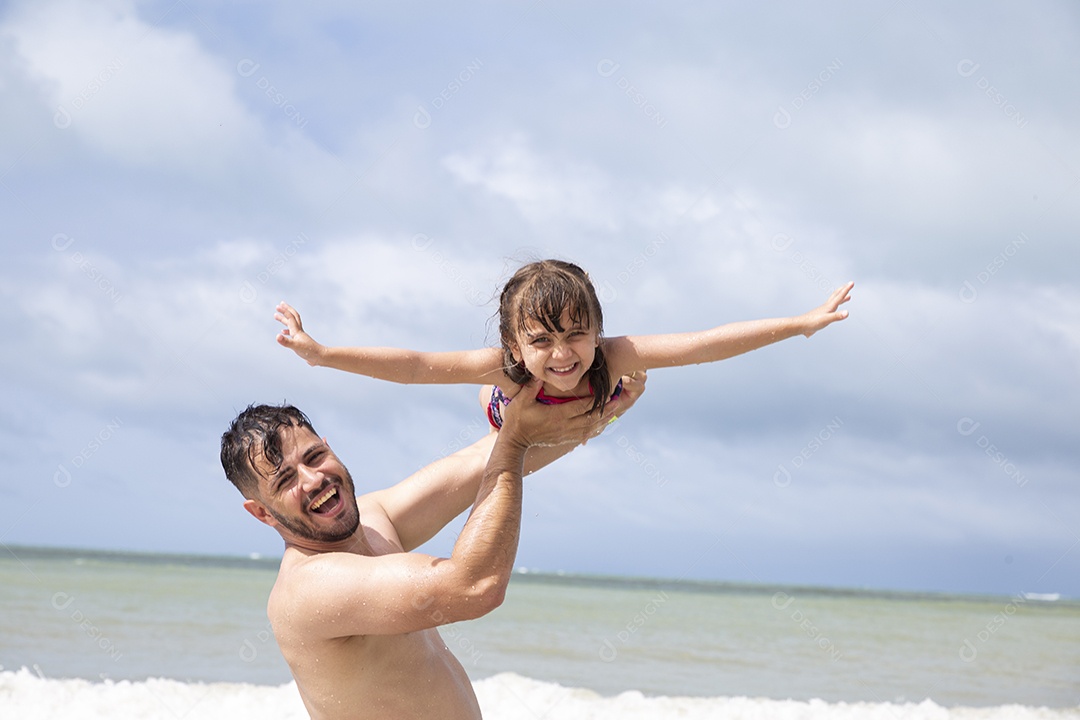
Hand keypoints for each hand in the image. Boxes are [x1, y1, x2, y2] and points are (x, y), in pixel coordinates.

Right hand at [274, 302, 324, 365]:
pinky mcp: (301, 342)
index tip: (277, 306)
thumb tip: (277, 336)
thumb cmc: (310, 352)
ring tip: (276, 317)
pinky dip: (287, 331)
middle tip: (278, 305)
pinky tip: (284, 334)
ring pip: (291, 325)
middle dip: (285, 311)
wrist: (320, 357)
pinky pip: (292, 333)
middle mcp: (299, 332)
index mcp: (297, 331)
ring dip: (284, 320)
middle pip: (292, 318)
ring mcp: (300, 336)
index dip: (284, 312)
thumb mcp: (296, 347)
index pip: (290, 318)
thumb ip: (286, 342)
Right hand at [500, 377, 642, 448]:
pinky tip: (603, 424)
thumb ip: (531, 387)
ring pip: (590, 427)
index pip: (581, 406)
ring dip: (604, 419)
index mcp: (557, 415)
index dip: (595, 400)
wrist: (515, 442)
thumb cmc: (517, 420)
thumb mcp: (521, 401)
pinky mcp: (565, 439)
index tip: (606, 392)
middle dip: (606, 409)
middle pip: (591, 417)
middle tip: (619, 400)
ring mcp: (566, 434)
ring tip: (616, 410)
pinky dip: (596, 429)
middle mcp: (565, 426)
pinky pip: (585, 435)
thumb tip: (539, 374)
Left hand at [799, 281, 853, 337]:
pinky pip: (830, 310)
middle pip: (836, 296)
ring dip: (841, 298)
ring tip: (848, 298)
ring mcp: (823, 311)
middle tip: (850, 284)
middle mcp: (826, 307)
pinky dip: (834, 308)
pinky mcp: (820, 316)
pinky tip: (833, 312)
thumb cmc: (812, 322)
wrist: (800, 326)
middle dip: (844, 290)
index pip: (839, 296)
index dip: (846, 289)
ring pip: (834, 302)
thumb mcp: (826, 320)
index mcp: (829, 307)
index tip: (852, 282)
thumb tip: (847, 313)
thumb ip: (836, 316)